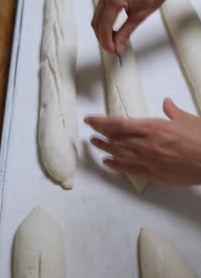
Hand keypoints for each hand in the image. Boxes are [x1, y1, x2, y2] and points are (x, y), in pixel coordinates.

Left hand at [84, 98, 200, 185]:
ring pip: (120, 153)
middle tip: (89, 128)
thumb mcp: (187, 119)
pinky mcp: (154, 174)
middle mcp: (147, 143)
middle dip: (100, 132)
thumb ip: (173, 111)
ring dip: (105, 147)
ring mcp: (149, 160)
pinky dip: (117, 166)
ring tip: (94, 143)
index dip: (102, 121)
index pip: (120, 123)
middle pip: (116, 137)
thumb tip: (166, 102)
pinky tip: (108, 162)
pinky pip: (130, 170)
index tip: (91, 119)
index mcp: (154, 127)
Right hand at [91, 0, 173, 53]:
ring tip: (113, 41)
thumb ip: (124, 34)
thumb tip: (117, 46)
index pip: (104, 26)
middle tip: (113, 48)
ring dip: (103, 31)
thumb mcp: (139, 17)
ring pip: (97, 17)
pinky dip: (104, 22)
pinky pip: (100, 10)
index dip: (107, 42)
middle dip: (103, 38)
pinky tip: (111, 30)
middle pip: (97, 22)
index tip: (113, 51)